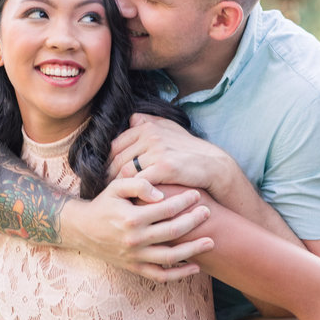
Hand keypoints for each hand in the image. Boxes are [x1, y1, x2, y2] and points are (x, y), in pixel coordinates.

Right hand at [62, 173, 214, 281]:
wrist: (81, 229)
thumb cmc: (103, 204)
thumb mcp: (116, 187)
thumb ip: (139, 185)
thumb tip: (162, 195)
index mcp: (131, 218)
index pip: (166, 209)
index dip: (184, 201)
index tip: (197, 195)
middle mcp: (134, 239)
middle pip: (172, 232)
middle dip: (193, 221)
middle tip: (208, 212)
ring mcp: (135, 257)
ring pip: (170, 257)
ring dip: (193, 250)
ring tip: (210, 241)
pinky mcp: (134, 268)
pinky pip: (160, 275)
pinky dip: (179, 274)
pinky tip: (196, 267)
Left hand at [107, 113, 227, 194]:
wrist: (214, 166)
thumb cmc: (190, 151)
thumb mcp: (170, 129)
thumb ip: (150, 122)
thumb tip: (131, 118)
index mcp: (147, 126)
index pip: (114, 145)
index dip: (107, 163)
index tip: (106, 177)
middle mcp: (150, 135)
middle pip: (116, 159)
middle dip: (108, 177)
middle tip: (105, 192)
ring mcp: (157, 150)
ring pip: (124, 171)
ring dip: (118, 186)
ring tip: (115, 198)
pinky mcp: (164, 167)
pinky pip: (138, 181)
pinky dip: (132, 191)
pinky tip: (131, 201)